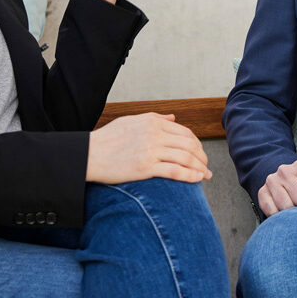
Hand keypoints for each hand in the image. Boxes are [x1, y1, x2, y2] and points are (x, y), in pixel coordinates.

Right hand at [86, 113, 211, 184]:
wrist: (90, 154)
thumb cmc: (108, 139)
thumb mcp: (132, 120)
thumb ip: (155, 118)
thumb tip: (173, 118)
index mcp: (152, 121)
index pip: (184, 131)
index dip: (197, 143)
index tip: (200, 153)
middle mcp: (154, 133)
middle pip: (189, 144)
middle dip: (202, 156)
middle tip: (206, 165)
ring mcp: (151, 150)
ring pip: (185, 157)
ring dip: (200, 167)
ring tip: (205, 175)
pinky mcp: (146, 167)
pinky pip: (175, 171)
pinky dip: (190, 175)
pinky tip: (197, 179)